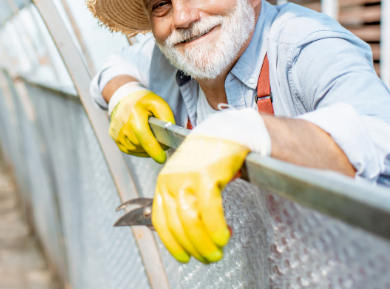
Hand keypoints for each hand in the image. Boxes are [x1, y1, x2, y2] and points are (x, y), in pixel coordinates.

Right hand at [108, 83, 174, 162]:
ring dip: (146, 148)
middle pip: (141, 146)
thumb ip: (166, 115)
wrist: (123, 98)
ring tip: (151, 137)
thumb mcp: (157, 102)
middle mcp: (123, 127)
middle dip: (153, 147)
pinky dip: (138, 148)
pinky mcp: (115, 139)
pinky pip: (130, 150)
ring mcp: (117, 134)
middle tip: (161, 141)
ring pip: (136, 150)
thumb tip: (170, 131)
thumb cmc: (142, 101)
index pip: (144, 138)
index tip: (162, 159)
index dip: (154, 150)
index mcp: (135, 116)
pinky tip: (142, 140)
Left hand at [151, 108, 268, 262]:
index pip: (162, 222)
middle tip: (210, 258)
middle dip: (194, 248)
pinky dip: (216, 228)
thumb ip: (185, 201)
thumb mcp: (188, 178)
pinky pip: (210, 209)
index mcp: (163, 183)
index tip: (185, 258)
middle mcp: (170, 180)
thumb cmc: (209, 157)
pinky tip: (224, 236)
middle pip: (178, 226)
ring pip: (191, 221)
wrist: (227, 131)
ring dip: (205, 243)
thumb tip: (192, 234)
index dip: (173, 244)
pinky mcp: (206, 173)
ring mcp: (187, 176)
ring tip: (218, 251)